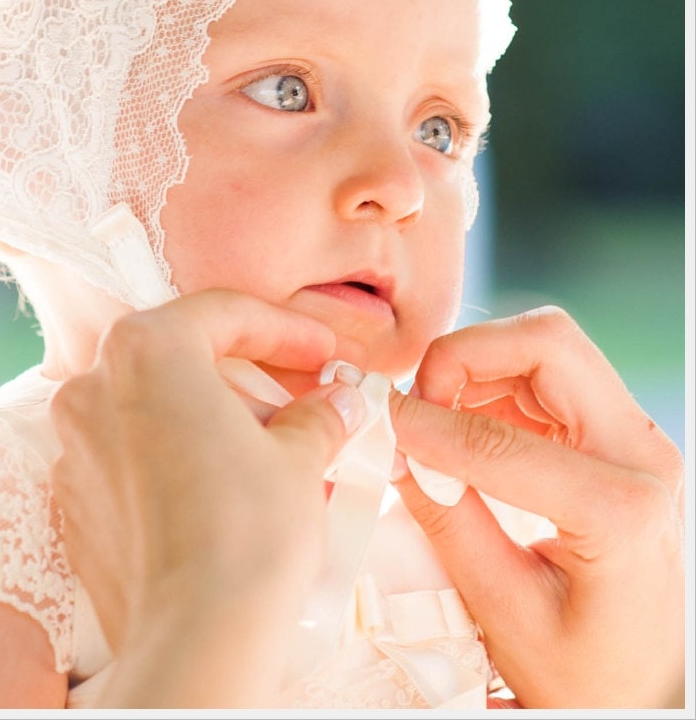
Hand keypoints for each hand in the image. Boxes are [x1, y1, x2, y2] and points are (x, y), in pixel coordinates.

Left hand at [50, 289, 363, 706]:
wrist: (197, 639)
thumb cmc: (247, 532)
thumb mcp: (299, 456)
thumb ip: (316, 414)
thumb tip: (335, 404)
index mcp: (146, 350)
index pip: (224, 312)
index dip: (285, 329)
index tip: (324, 351)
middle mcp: (95, 387)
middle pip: (186, 358)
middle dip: (253, 377)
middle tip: (307, 401)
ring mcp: (75, 446)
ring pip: (158, 408)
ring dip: (218, 419)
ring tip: (277, 453)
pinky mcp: (75, 501)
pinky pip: (134, 456)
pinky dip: (180, 458)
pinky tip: (227, 489)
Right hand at [389, 306, 684, 707]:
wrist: (647, 686)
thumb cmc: (587, 672)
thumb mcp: (505, 610)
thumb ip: (447, 519)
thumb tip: (395, 447)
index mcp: (623, 511)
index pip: (505, 439)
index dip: (430, 425)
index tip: (383, 423)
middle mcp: (642, 456)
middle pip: (549, 344)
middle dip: (466, 355)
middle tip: (420, 401)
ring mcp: (633, 440)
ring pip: (548, 346)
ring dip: (478, 365)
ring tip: (437, 418)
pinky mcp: (614, 436)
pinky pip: (548, 375)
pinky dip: (493, 384)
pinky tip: (465, 430)